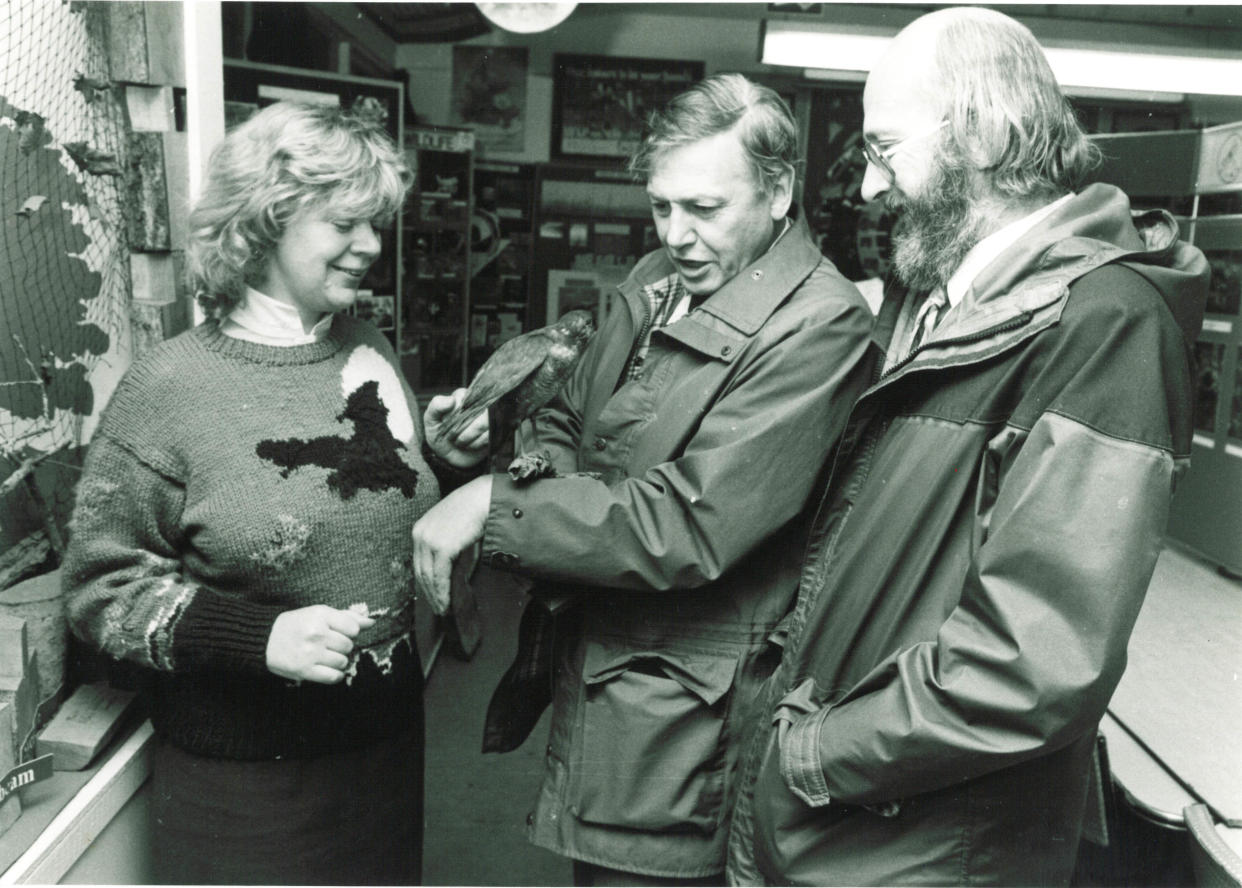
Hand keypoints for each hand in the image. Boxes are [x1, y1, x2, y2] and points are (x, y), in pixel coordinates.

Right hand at [266, 605, 375, 683]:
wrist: (265, 640)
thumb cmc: (296, 625)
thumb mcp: (318, 613)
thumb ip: (346, 616)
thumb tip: (371, 621)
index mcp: (320, 615)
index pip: (353, 628)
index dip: (349, 632)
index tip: (338, 633)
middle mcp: (316, 633)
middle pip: (348, 645)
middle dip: (342, 647)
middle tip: (329, 645)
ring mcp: (310, 653)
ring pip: (343, 661)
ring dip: (338, 661)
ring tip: (326, 656)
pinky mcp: (304, 670)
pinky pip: (333, 676)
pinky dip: (335, 675)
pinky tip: (328, 669)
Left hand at [412, 475, 492, 614]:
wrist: (484, 498)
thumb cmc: (474, 509)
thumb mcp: (454, 527)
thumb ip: (447, 547)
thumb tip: (451, 574)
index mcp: (420, 529)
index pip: (418, 563)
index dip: (425, 583)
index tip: (433, 596)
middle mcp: (420, 534)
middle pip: (420, 572)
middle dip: (429, 593)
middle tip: (438, 609)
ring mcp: (429, 541)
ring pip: (428, 577)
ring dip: (436, 597)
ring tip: (443, 609)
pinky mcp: (441, 547)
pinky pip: (439, 576)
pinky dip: (442, 592)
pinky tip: (447, 603)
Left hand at [424, 388, 488, 467]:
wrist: (449, 458)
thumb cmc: (439, 435)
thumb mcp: (431, 421)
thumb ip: (436, 407)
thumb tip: (451, 400)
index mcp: (462, 397)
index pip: (465, 397)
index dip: (456, 412)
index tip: (447, 422)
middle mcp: (478, 404)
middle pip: (476, 409)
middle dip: (461, 427)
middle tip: (451, 436)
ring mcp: (488, 418)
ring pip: (485, 422)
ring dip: (469, 436)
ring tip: (459, 442)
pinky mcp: (494, 431)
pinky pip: (490, 435)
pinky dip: (477, 443)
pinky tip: (470, 445)